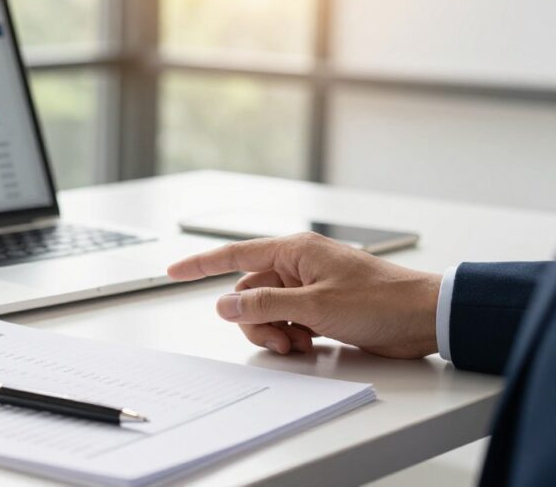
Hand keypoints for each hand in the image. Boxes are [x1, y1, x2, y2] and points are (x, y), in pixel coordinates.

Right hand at [167, 232, 441, 358]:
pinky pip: (287, 320)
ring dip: (274, 332)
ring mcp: (309, 287)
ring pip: (267, 311)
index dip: (200, 264)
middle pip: (249, 293)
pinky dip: (291, 335)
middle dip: (254, 321)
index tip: (172, 271)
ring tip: (299, 345)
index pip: (234, 254)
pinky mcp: (321, 307)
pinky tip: (311, 343)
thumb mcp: (315, 306)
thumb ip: (265, 306)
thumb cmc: (380, 301)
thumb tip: (224, 305)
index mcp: (294, 251)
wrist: (424, 317)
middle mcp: (297, 265)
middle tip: (278, 341)